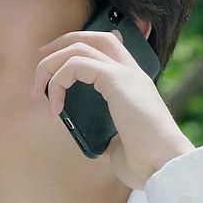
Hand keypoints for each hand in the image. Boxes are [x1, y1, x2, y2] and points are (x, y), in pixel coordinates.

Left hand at [29, 30, 194, 189]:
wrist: (165, 165)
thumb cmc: (146, 161)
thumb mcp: (121, 144)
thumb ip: (109, 134)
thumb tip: (97, 140)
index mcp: (134, 84)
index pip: (110, 46)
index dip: (81, 48)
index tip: (56, 67)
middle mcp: (132, 72)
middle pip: (93, 37)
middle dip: (61, 43)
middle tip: (40, 62)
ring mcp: (125, 73)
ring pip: (79, 47)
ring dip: (50, 64)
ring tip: (37, 90)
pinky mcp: (116, 79)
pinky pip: (76, 65)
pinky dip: (58, 81)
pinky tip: (55, 107)